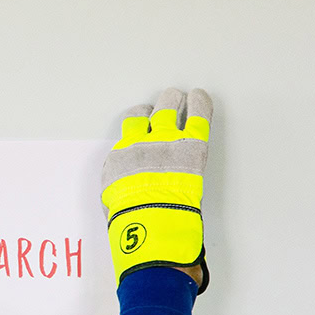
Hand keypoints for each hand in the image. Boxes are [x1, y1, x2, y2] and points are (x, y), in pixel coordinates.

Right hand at [101, 87, 212, 290]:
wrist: (148, 218)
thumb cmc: (130, 217)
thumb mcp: (114, 201)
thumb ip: (122, 186)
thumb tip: (126, 191)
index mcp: (123, 156)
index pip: (131, 127)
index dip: (140, 121)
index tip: (145, 121)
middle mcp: (142, 142)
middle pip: (150, 113)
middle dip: (158, 108)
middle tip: (167, 104)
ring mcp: (168, 140)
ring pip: (169, 106)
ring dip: (174, 100)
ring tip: (181, 98)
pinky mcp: (192, 145)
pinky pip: (197, 115)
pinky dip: (199, 103)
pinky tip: (199, 96)